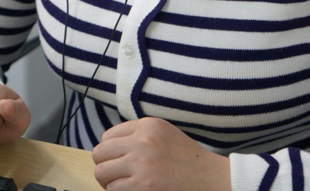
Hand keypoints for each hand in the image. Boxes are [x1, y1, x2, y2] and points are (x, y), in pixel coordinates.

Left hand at [92, 117, 229, 190]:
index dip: (110, 152)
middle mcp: (142, 141)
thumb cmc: (187, 160)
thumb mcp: (164, 134)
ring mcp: (141, 164)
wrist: (209, 179)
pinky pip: (113, 189)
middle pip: (100, 153)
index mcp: (148, 126)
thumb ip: (139, 135)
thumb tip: (108, 146)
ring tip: (123, 185)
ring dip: (109, 182)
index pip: (108, 136)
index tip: (118, 161)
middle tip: (116, 176)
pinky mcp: (142, 186)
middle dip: (105, 166)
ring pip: (102, 172)